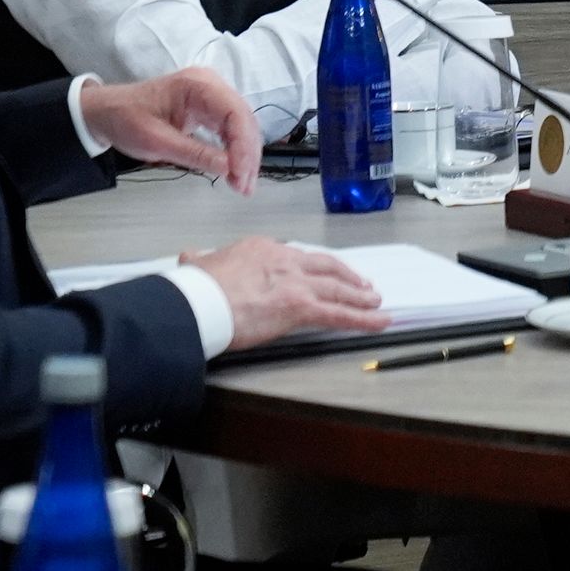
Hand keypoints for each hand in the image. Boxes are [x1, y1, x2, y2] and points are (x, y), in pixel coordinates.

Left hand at [84, 67, 262, 192]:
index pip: (235, 113)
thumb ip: (194, 153)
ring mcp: (211, 96)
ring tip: (242, 185)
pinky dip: (235, 151)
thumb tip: (228, 168)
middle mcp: (210, 85)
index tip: (239, 174)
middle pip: (244, 120)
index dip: (242, 145)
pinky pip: (231, 129)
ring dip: (245, 156)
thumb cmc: (124, 119)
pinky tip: (235, 171)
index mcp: (197, 85)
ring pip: (242, 126)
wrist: (105, 111)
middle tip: (244, 186)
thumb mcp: (155, 142)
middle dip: (247, 155)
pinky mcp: (209, 109)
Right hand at [181, 236, 387, 349]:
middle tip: (362, 283)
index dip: (312, 266)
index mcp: (263, 249)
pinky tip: (379, 321)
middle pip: (325, 267)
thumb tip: (190, 256)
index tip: (321, 271)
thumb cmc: (197, 288)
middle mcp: (286, 261)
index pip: (297, 256)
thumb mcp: (198, 264)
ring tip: (375, 301)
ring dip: (359, 296)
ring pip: (338, 289)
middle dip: (346, 276)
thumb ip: (200, 259)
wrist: (199, 301)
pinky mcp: (302, 307)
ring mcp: (296, 283)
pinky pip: (340, 314)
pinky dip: (363, 319)